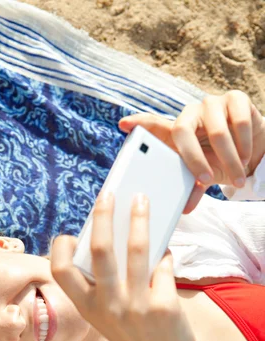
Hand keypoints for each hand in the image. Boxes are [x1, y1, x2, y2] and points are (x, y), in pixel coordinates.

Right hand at [51, 191, 203, 340]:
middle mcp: (107, 306)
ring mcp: (136, 306)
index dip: (60, 248)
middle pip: (100, 249)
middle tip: (109, 194)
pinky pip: (164, 265)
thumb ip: (105, 285)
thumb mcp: (107, 317)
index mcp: (87, 308)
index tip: (70, 234)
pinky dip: (165, 255)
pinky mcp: (164, 306)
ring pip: (137, 249)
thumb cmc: (134, 337)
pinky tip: (165, 254)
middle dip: (104, 215)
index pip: (61, 271)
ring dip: (140, 218)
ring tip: (142, 200)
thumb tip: (116, 237)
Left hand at [119, 90, 264, 213]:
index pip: (154, 125)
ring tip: (237, 177)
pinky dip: (244, 146)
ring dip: (229, 159)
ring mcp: (211, 104)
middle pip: (181, 130)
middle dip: (194, 159)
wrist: (251, 153)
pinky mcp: (235, 99)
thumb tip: (185, 208)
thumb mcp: (203, 176)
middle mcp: (190, 114)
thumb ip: (192, 187)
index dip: (139, 123)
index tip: (122, 124)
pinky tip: (246, 156)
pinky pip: (239, 123)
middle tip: (205, 179)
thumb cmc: (219, 163)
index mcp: (177, 133)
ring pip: (217, 132)